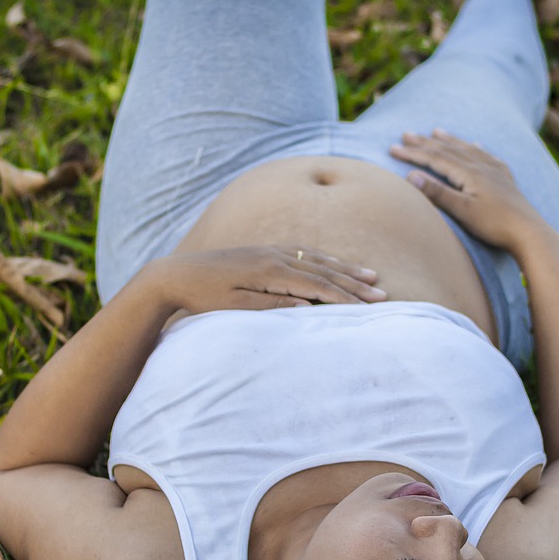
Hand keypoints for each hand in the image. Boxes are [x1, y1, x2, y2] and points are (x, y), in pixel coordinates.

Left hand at [145, 246, 385, 314]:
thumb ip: (272, 306)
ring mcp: (270, 251)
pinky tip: (335, 263)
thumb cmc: (203, 297)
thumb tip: (307, 307)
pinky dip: (325, 259)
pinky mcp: (263, 252)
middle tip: (383, 293)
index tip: (368, 308)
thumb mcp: (235, 308)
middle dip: (355, 283)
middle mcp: (275, 256)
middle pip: (324, 270)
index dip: (345, 297)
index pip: (318, 285)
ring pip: (317, 259)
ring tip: (371, 276)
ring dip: (346, 269)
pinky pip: (303, 253)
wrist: (175, 274)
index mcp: (270, 272)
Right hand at [390, 130, 547, 251]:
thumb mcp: (463, 211)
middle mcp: (482, 166)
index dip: (412, 153)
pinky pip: (487, 156)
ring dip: (449, 140)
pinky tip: (475, 146)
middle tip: (405, 135)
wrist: (530, 233)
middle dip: (425, 143)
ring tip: (436, 131)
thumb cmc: (495, 225)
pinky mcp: (505, 180)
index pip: (435, 158)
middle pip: (448, 150)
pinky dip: (475, 148)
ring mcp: (495, 172)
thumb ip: (437, 193)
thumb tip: (411, 175)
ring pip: (467, 149)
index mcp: (469, 173)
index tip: (392, 148)